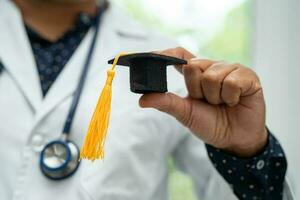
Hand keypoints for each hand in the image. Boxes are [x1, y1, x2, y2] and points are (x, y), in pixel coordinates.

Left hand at [139, 47, 267, 156]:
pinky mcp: (248, 76)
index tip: (151, 56)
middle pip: (193, 66)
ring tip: (222, 103)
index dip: (167, 54)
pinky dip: (230, 98)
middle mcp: (212, 67)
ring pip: (212, 75)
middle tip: (207, 101)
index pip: (180, 55)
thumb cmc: (210, 124)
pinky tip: (235, 102)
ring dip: (214, 97)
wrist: (234, 139)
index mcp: (196, 73)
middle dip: (196, 90)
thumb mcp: (185, 113)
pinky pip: (232, 81)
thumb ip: (166, 103)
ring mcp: (231, 69)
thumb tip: (142, 100)